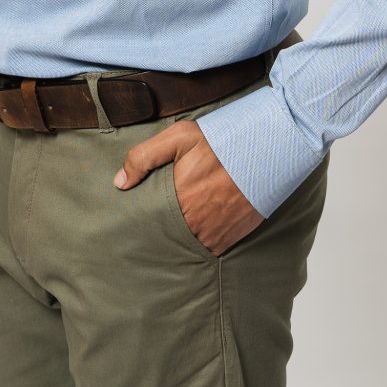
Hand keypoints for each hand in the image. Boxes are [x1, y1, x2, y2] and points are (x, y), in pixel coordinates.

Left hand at [113, 121, 264, 255]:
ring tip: (177, 228)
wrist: (267, 150)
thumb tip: (119, 182)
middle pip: (167, 238)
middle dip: (159, 235)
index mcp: (178, 200)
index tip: (133, 223)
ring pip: (188, 246)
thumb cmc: (220, 142)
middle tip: (151, 231)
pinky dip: (202, 243)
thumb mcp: (179, 137)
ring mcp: (214, 234)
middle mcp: (195, 223)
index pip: (149, 222)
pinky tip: (198, 230)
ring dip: (181, 240)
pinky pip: (209, 249)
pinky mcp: (231, 239)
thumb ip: (144, 157)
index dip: (142, 223)